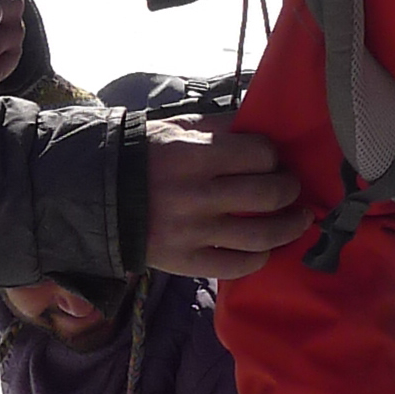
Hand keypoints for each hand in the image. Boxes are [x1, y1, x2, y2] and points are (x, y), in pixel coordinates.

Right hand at [144, 121, 309, 277]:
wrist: (95, 197)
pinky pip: (237, 266)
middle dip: (290, 189)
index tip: (273, 160)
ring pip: (261, 234)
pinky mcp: (186, 261)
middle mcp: (197, 195)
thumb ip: (219, 128)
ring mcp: (193, 232)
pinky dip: (260, 257)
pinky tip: (265, 248)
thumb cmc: (142, 157)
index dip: (274, 156)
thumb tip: (263, 129)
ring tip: (299, 219)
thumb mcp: (176, 128)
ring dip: (290, 226)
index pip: (260, 154)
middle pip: (269, 193)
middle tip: (291, 188)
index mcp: (194, 155)